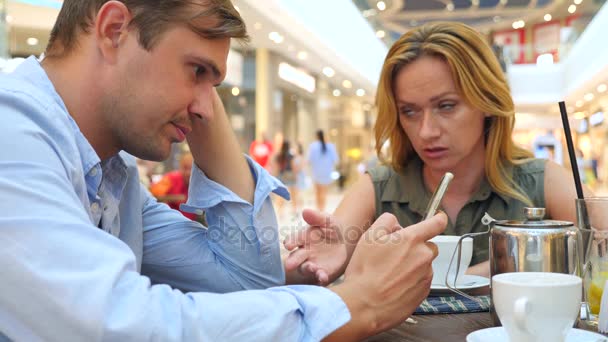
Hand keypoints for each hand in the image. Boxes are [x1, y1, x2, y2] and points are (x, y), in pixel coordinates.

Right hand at [283, 209, 348, 284]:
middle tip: (289, 265)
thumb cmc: (331, 227)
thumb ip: (316, 217)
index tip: (288, 245)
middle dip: (292, 261)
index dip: (290, 242)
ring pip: (305, 269)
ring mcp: (313, 263)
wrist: (345, 240)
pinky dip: (320, 278)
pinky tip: (323, 277)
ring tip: (312, 268)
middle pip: (295, 257)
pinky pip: (319, 276)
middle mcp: (304, 252)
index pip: (293, 240)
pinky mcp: (323, 271)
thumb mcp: (327, 220)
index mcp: (303, 238)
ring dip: (307, 269)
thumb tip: (305, 211)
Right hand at [326, 212, 446, 339]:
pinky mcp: (424, 292)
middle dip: (416, 247)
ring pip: (424, 265)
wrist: (365, 305)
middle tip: (396, 255)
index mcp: (412, 240)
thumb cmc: (365, 271)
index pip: (437, 224)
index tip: (439, 218)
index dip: (439, 218)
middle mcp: (423, 256)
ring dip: (413, 265)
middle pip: (429, 246)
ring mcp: (426, 276)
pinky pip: (422, 281)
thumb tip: (396, 223)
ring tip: (391, 274)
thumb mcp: (369, 237)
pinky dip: (412, 280)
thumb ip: (386, 222)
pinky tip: (395, 285)